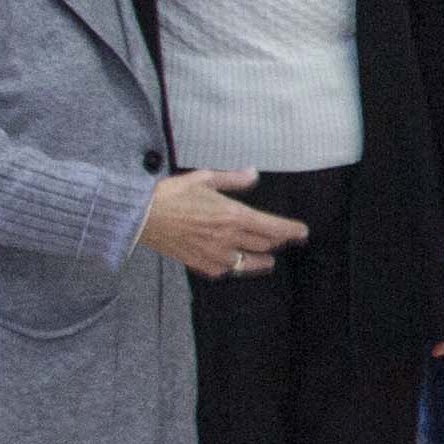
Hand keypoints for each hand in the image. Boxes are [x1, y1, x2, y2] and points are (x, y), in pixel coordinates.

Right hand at [141, 167, 309, 280]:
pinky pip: (224, 270)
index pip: (273, 228)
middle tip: (286, 240)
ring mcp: (214, 253)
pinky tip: (236, 264)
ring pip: (248, 262)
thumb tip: (253, 174)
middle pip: (264, 245)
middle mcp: (228, 237)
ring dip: (262, 260)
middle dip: (278, 242)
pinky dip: (235, 267)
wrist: (140, 217)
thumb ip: (233, 179)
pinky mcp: (199, 263)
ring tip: (269, 260)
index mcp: (234, 215)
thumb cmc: (171, 194)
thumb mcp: (205, 179)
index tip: (303, 232)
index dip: (291, 231)